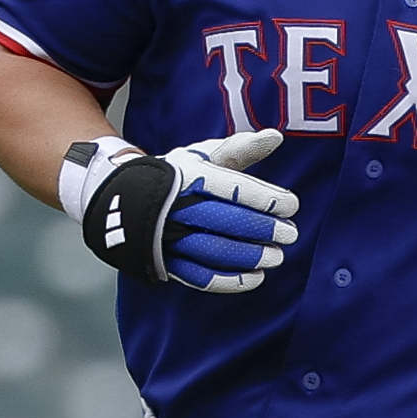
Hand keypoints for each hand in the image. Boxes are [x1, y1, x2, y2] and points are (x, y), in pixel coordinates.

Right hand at [65, 130, 300, 293]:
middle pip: (224, 220)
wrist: (125, 198)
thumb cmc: (179, 175)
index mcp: (189, 176)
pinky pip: (199, 276)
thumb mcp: (205, 154)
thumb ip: (241, 149)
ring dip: (249, 256)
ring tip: (277, 257)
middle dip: (262, 229)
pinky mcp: (167, 261)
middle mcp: (177, 206)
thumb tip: (276, 136)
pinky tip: (256, 278)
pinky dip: (230, 280)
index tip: (291, 205)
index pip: (232, 188)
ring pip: (213, 249)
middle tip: (291, 234)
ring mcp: (169, 236)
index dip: (265, 198)